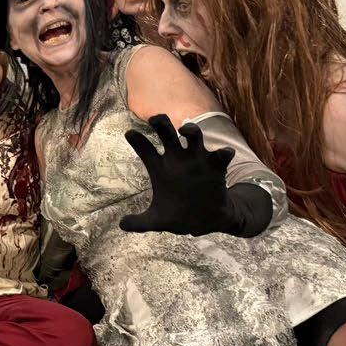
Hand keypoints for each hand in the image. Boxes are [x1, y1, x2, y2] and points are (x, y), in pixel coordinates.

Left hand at [119, 115, 241, 235]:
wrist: (205, 221)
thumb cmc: (178, 214)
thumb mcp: (158, 220)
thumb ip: (140, 223)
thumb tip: (121, 225)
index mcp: (160, 167)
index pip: (145, 149)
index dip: (137, 140)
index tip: (130, 134)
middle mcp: (177, 159)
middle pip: (167, 133)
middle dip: (161, 123)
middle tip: (154, 119)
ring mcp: (197, 161)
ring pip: (194, 135)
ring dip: (191, 129)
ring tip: (185, 131)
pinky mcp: (216, 168)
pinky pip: (221, 155)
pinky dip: (223, 152)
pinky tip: (224, 153)